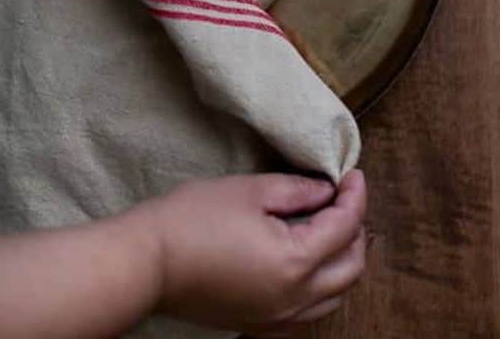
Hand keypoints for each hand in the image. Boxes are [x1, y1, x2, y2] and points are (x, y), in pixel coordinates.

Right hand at [137, 170, 366, 335]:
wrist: (143, 265)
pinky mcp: (256, 325)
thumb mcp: (251, 191)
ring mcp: (275, 317)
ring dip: (342, 262)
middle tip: (345, 201)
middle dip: (356, 230)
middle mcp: (293, 298)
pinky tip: (307, 265)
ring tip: (330, 230)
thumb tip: (327, 191)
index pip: (346, 226)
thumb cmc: (191, 221)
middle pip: (351, 267)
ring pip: (335, 296)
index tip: (352, 175)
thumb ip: (299, 190)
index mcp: (296, 262)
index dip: (355, 195)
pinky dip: (320, 290)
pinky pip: (308, 314)